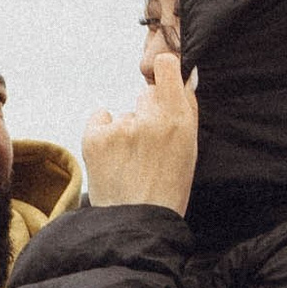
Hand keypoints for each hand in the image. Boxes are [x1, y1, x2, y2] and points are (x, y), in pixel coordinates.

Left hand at [83, 51, 198, 214]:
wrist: (138, 222)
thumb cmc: (167, 189)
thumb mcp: (190, 149)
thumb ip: (187, 109)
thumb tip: (184, 76)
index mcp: (179, 119)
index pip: (166, 66)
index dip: (163, 71)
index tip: (162, 83)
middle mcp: (150, 118)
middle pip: (145, 94)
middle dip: (147, 113)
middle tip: (148, 146)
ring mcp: (121, 126)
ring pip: (124, 113)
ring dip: (125, 130)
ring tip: (130, 162)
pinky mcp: (95, 136)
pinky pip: (100, 118)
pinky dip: (103, 134)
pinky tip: (113, 158)